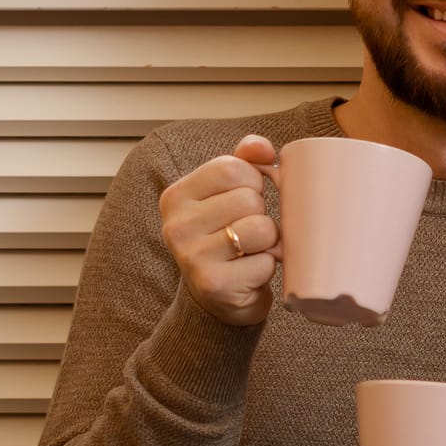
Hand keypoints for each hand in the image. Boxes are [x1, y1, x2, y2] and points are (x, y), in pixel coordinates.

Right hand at [158, 134, 281, 326]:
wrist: (217, 298)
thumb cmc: (225, 238)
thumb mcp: (227, 194)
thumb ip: (243, 161)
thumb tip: (262, 147)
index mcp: (176, 196)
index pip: (232, 167)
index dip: (253, 181)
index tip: (245, 200)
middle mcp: (177, 226)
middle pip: (250, 199)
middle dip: (261, 215)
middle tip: (247, 233)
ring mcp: (193, 257)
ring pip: (261, 228)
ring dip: (268, 242)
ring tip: (251, 251)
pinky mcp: (215, 285)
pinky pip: (265, 262)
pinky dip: (267, 268)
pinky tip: (250, 274)